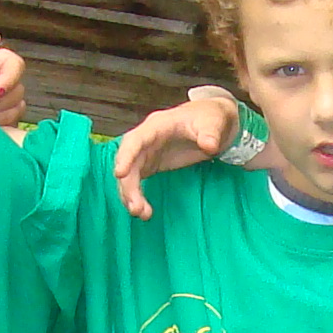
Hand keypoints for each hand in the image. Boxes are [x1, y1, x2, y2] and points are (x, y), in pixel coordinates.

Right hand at [112, 90, 245, 217]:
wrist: (213, 123)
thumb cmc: (209, 118)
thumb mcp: (213, 122)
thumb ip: (210, 134)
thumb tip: (209, 145)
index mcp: (156, 125)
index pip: (135, 140)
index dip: (126, 156)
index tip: (120, 174)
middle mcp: (146, 140)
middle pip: (129, 162)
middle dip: (128, 184)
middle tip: (136, 207)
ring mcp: (146, 153)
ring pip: (130, 175)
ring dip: (131, 195)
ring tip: (141, 214)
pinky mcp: (151, 165)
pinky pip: (137, 182)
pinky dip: (138, 196)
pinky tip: (145, 212)